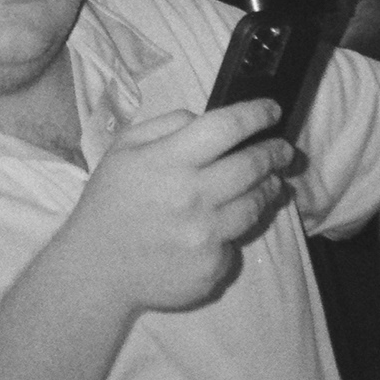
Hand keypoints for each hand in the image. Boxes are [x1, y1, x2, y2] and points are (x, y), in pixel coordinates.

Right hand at [57, 99, 293, 313]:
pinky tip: (221, 226)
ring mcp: (205, 236)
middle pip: (252, 166)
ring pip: (255, 205)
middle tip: (282, 149)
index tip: (272, 110)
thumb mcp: (123, 149)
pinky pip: (236, 242)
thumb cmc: (110, 203)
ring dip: (267, 190)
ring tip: (268, 183)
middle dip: (274, 152)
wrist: (97, 269)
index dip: (256, 114)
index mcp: (168, 161)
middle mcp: (192, 197)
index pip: (226, 128)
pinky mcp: (212, 268)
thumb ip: (166, 125)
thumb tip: (205, 119)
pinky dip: (234, 230)